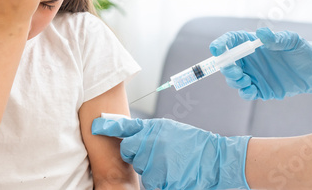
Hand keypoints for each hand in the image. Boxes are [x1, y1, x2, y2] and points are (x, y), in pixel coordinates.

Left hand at [92, 117, 250, 189]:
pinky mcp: (163, 181)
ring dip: (151, 169)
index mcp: (151, 130)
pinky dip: (160, 181)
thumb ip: (146, 131)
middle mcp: (150, 146)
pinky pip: (152, 183)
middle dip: (139, 155)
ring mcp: (156, 165)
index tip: (95, 126)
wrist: (216, 158)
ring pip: (142, 170)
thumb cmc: (193, 142)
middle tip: (157, 153)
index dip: (109, 128)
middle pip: (130, 153)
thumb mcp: (168, 128)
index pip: (125, 132)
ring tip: (170, 163)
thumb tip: (129, 134)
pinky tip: (173, 173)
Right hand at [209, 28, 311, 99]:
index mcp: (251, 44)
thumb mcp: (292, 41)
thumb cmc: (301, 50)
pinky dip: (245, 92)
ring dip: (234, 80)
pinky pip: (245, 92)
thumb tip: (261, 34)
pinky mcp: (258, 88)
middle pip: (227, 62)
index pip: (230, 42)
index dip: (220, 45)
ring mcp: (252, 74)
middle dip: (225, 66)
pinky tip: (252, 89)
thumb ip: (276, 39)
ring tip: (245, 79)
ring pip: (233, 78)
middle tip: (234, 69)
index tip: (215, 49)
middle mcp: (248, 59)